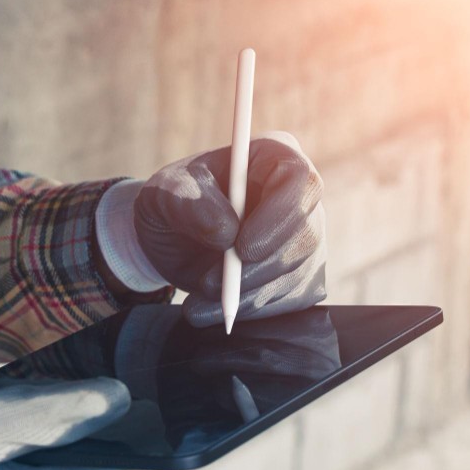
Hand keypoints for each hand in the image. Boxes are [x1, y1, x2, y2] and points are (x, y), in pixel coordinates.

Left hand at [134, 133, 326, 326]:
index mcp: (273, 158)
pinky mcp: (300, 275)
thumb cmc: (173, 200)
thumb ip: (189, 203)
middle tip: (210, 283)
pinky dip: (251, 310)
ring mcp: (306, 237)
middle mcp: (299, 196)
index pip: (301, 182)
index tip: (242, 248)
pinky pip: (291, 301)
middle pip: (305, 236)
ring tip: (201, 298)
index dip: (279, 218)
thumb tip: (226, 232)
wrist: (171, 237)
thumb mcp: (164, 191)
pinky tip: (215, 310)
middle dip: (257, 269)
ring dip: (248, 295)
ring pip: (298, 275)